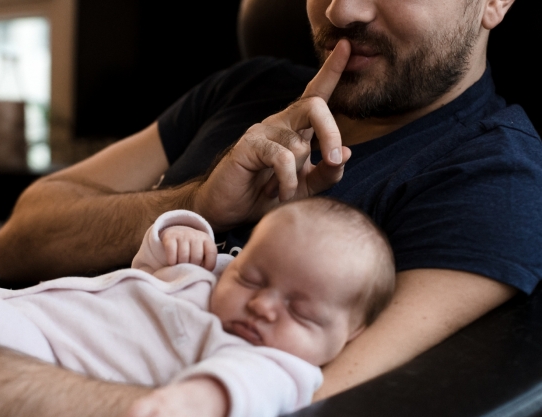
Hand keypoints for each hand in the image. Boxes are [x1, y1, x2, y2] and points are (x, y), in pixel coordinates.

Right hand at [160, 225, 216, 270]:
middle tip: (189, 270)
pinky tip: (172, 263)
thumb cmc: (191, 247)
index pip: (211, 253)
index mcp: (206, 239)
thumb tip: (205, 275)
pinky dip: (172, 260)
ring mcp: (182, 235)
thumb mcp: (202, 250)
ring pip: (184, 255)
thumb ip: (206, 260)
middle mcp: (195, 235)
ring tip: (180, 268)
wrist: (176, 232)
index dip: (209, 265)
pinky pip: (171, 252)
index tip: (203, 271)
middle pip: (197, 257)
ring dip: (181, 266)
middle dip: (193, 267)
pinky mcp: (170, 236)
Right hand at [193, 39, 351, 230]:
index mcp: (295, 128)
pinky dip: (286, 181)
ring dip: (297, 178)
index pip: (316, 93)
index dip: (331, 71)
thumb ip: (327, 173)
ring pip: (300, 145)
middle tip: (334, 160)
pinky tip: (277, 192)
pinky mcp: (249, 144)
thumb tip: (346, 154)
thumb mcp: (305, 188)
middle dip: (331, 133)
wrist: (230, 209)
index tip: (347, 46)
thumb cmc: (267, 195)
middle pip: (315, 105)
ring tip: (280, 191)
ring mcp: (262, 130)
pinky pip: (282, 158)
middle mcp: (280, 123)